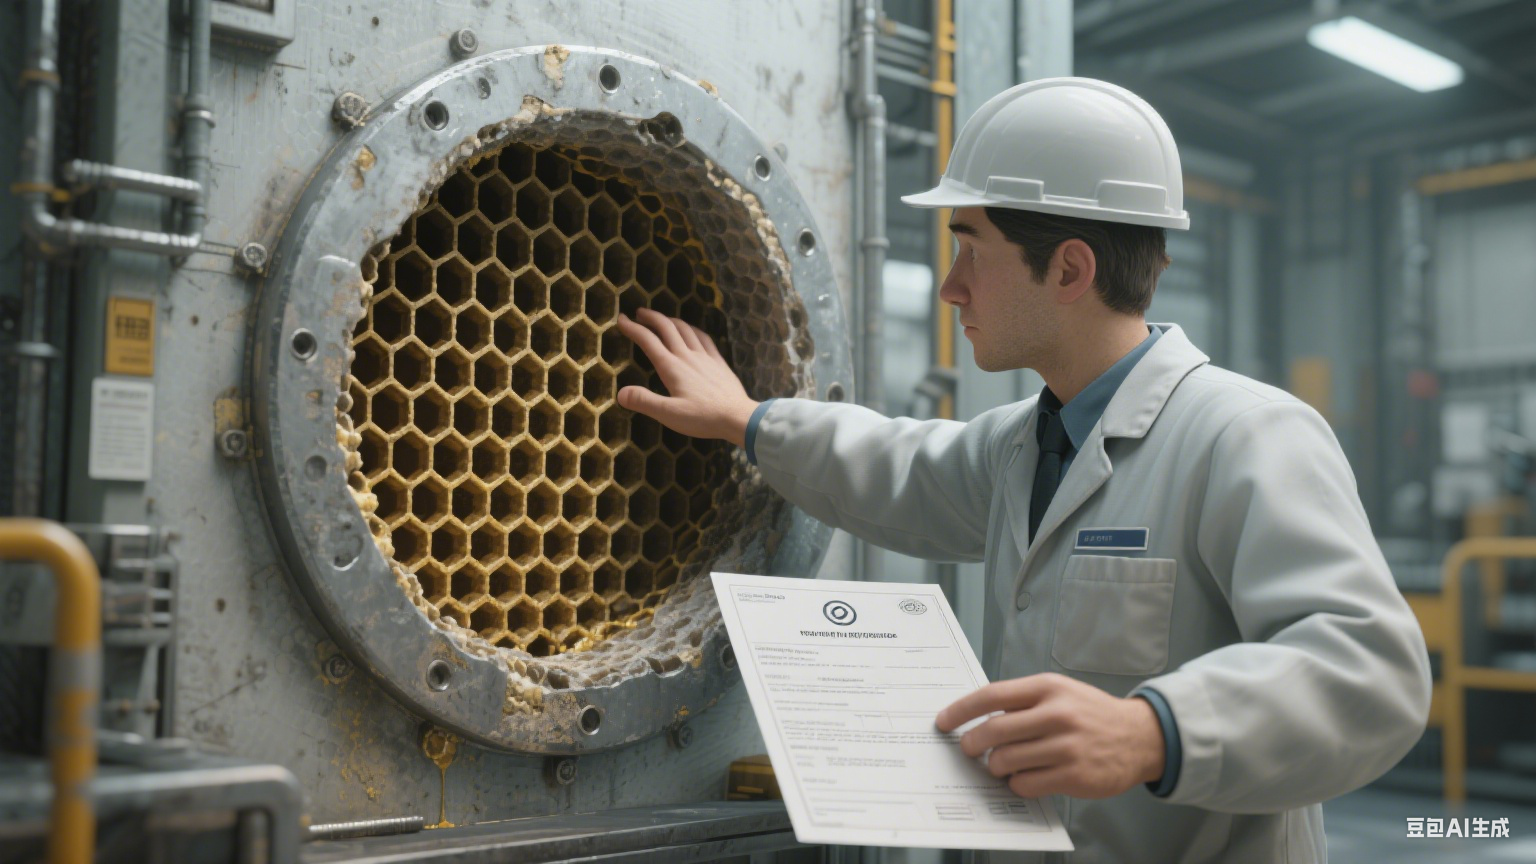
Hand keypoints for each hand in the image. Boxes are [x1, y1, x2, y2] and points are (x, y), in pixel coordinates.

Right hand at [614, 309, 758, 447]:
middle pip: (667, 328)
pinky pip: (704, 338)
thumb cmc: (702, 417)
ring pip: (685, 329)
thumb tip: (620, 393)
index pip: (648, 341)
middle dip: (651, 317)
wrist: (738, 416)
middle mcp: (687, 356)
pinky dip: (693, 329)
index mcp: (671, 367)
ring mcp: (705, 357)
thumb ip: (644, 401)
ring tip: (662, 319)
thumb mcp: (669, 414)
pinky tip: (692, 331)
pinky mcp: (718, 362)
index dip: (633, 328)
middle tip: (639, 313)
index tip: (621, 319)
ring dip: (670, 320)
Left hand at [935, 672, 1165, 799]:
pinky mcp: (1074, 775)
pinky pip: (1026, 784)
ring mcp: (1066, 745)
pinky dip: (1017, 784)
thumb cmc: (1092, 714)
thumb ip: (1024, 701)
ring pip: (1006, 760)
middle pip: (994, 731)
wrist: (1140, 737)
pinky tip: (1025, 778)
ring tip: (1002, 765)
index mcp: (1048, 687)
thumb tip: (979, 717)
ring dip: (995, 767)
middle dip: (972, 744)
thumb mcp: (1060, 692)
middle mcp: (1056, 713)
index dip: (961, 710)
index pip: (991, 695)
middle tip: (969, 750)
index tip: (944, 721)